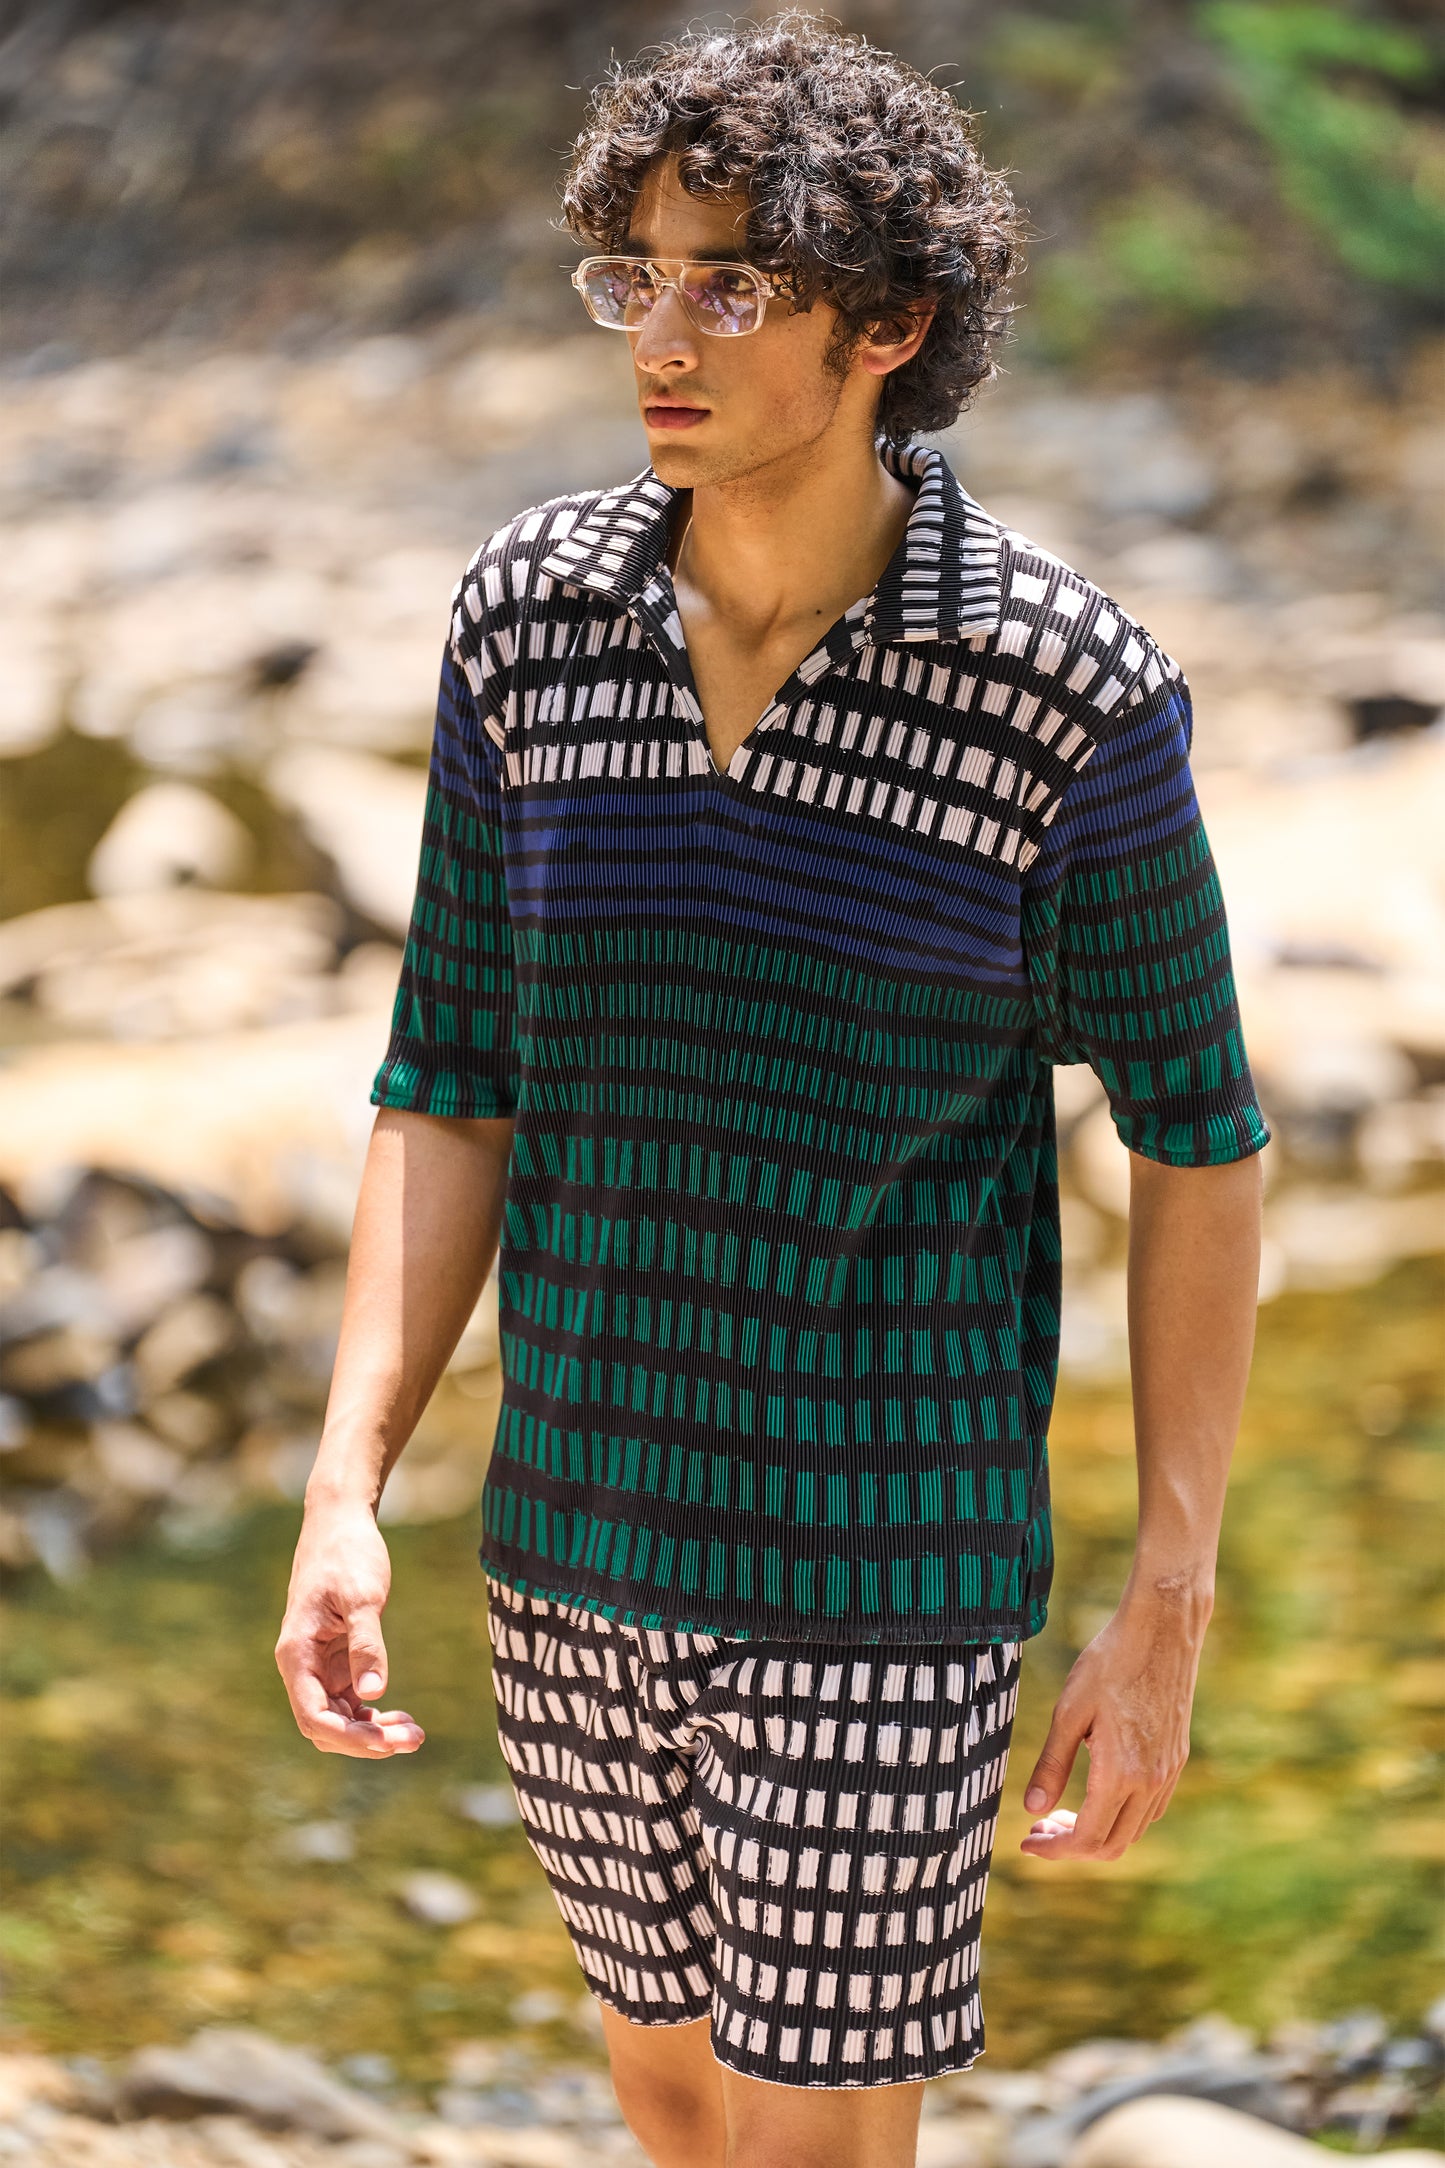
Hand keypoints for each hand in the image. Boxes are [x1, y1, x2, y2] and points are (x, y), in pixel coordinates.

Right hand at [274, 1497, 425, 1757]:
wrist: (340, 1523)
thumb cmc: (348, 1554)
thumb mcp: (362, 1597)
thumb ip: (366, 1645)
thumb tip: (372, 1694)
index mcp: (297, 1654)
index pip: (314, 1717)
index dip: (349, 1737)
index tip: (387, 1741)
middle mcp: (302, 1667)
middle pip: (327, 1726)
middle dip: (367, 1740)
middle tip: (414, 1739)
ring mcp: (319, 1666)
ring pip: (340, 1718)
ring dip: (373, 1731)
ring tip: (414, 1733)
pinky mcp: (336, 1659)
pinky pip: (350, 1701)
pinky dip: (373, 1714)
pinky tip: (402, 1717)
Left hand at [1017, 1587, 1207, 1860]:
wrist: (1161, 1631)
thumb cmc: (1109, 1663)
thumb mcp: (1068, 1712)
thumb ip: (1052, 1764)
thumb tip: (1031, 1809)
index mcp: (1120, 1773)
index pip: (1086, 1838)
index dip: (1054, 1849)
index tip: (1026, 1842)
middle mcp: (1150, 1782)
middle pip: (1112, 1845)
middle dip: (1071, 1846)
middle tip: (1038, 1827)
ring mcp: (1168, 1772)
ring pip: (1133, 1830)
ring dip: (1097, 1833)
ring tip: (1061, 1812)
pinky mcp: (1176, 1759)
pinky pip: (1150, 1808)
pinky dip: (1120, 1816)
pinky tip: (1097, 1794)